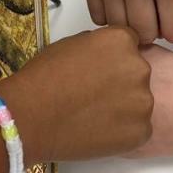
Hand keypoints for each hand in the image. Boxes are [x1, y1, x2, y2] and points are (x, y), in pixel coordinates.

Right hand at [0, 26, 153, 161]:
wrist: (30, 117)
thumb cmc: (42, 79)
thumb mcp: (69, 44)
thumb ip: (97, 45)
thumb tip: (105, 55)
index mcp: (121, 40)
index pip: (130, 44)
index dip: (112, 58)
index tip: (99, 71)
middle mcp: (138, 67)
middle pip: (137, 72)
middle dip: (121, 82)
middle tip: (94, 95)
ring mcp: (143, 101)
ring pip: (139, 102)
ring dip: (123, 107)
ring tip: (93, 114)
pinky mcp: (141, 131)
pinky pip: (139, 129)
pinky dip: (123, 131)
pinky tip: (98, 130)